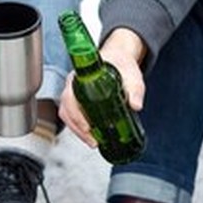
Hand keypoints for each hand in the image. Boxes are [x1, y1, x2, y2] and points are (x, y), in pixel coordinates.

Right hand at [59, 28, 145, 148]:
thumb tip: (136, 105)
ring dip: (78, 131)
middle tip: (93, 140)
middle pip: (66, 110)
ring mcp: (75, 93)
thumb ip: (135, 89)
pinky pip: (72, 116)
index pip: (69, 96)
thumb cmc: (121, 64)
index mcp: (82, 75)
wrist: (119, 60)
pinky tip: (91, 136)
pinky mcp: (79, 101)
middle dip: (78, 128)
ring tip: (93, 142)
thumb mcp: (132, 76)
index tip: (87, 126)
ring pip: (68, 115)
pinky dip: (79, 129)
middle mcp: (74, 85)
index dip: (75, 114)